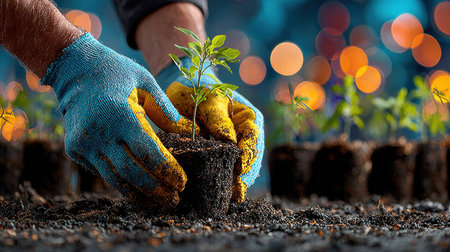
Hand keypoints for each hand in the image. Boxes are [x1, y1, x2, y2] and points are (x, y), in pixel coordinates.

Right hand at [42, 33, 196, 206]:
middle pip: (132, 172)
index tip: (182, 183)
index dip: (167, 171)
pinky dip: (120, 181)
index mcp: (120, 114)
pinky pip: (101, 171)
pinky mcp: (74, 148)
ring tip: (157, 202)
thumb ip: (165, 107)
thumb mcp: (145, 80)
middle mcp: (99, 133)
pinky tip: (137, 188)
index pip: (149, 152)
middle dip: (156, 189)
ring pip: (114, 178)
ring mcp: (83, 143)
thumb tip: (189, 130)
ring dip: (138, 193)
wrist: (74, 69)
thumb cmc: (116, 72)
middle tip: (174, 199)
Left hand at [157, 57, 264, 202]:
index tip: (239, 167)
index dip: (248, 154)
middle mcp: (244, 135)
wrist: (184, 91)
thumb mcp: (209, 101)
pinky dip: (225, 182)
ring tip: (232, 197)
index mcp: (248, 118)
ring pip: (240, 168)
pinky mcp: (219, 158)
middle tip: (237, 190)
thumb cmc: (199, 91)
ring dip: (236, 182)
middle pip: (250, 158)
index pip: (252, 137)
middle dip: (244, 174)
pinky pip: (225, 171)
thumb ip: (219, 120)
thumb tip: (230, 141)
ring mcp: (233, 148)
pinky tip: (224, 195)